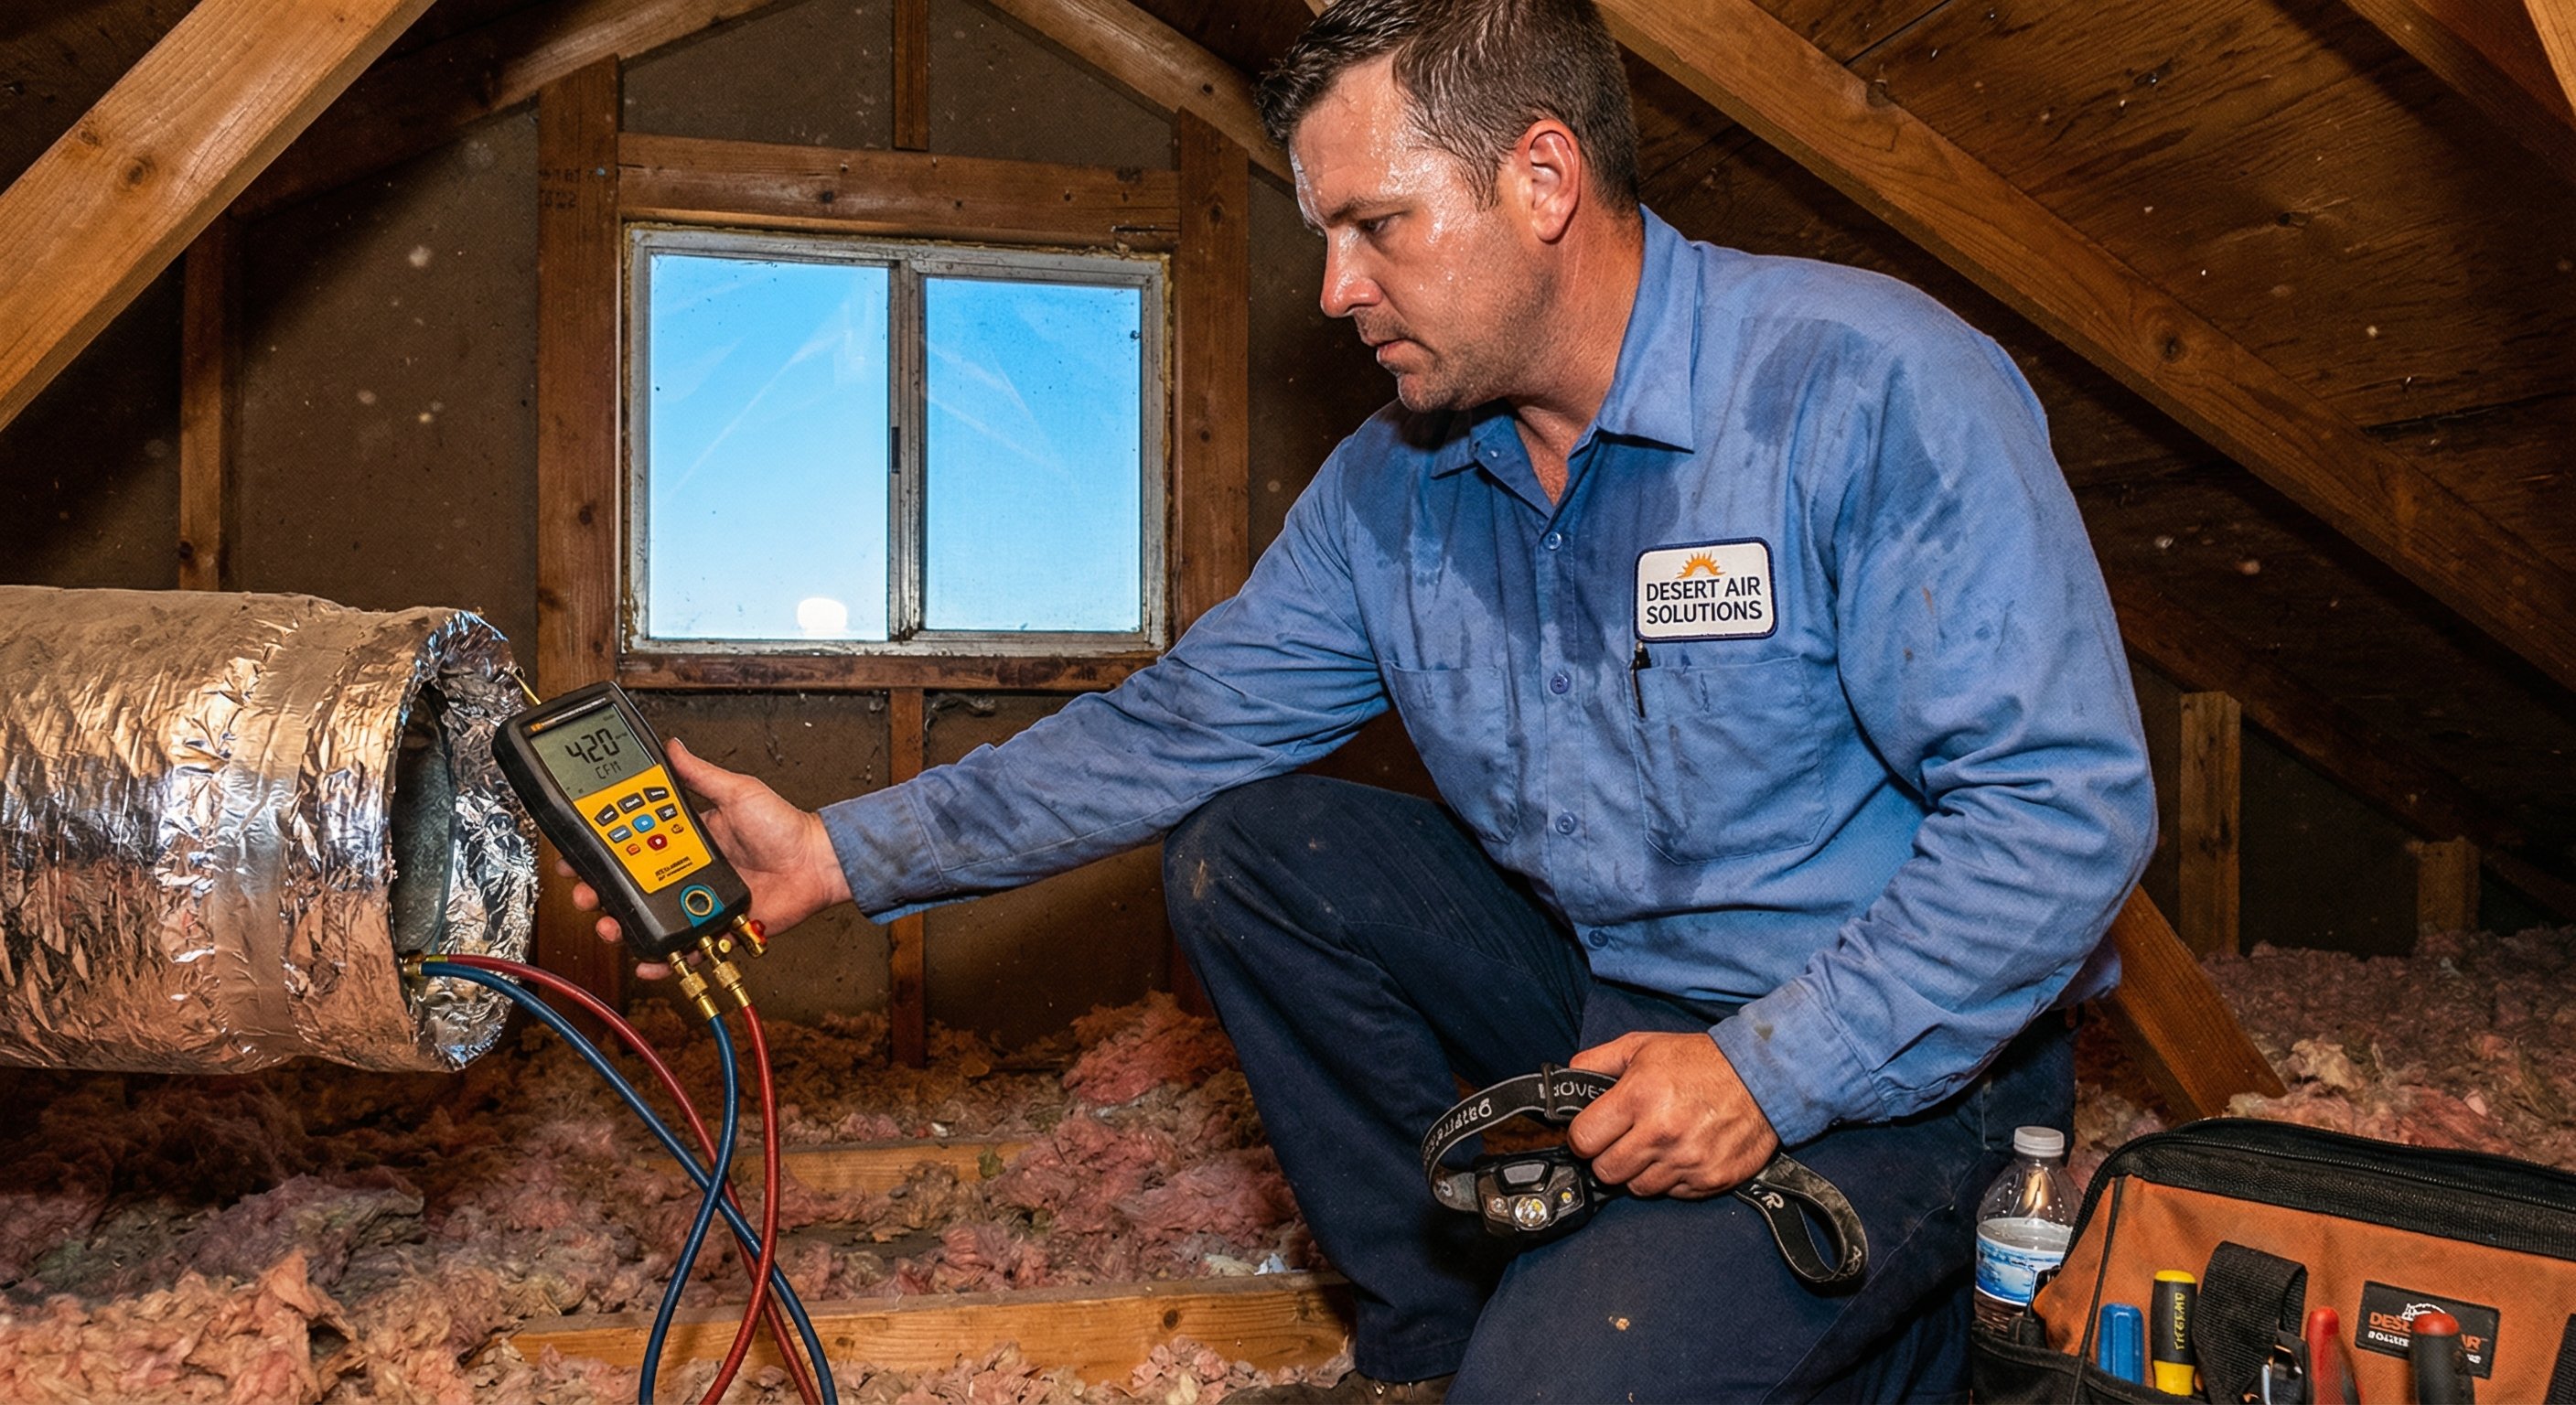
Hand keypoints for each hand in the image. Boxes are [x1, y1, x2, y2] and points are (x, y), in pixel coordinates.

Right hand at [560, 737, 851, 978]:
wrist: (816, 863)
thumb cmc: (785, 827)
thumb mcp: (737, 792)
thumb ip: (701, 775)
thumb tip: (672, 746)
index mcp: (687, 838)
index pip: (633, 844)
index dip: (603, 851)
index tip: (577, 854)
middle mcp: (687, 870)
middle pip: (631, 885)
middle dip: (601, 892)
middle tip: (585, 893)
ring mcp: (698, 900)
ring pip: (649, 917)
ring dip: (622, 924)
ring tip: (609, 925)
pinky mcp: (713, 926)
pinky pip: (682, 946)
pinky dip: (661, 958)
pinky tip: (644, 960)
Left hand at [1566, 1031, 1780, 1197]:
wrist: (1762, 1076)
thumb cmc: (1700, 1061)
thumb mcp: (1644, 1046)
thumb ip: (1599, 1061)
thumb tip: (1570, 1077)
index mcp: (1638, 1096)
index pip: (1583, 1140)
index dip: (1583, 1138)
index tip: (1592, 1133)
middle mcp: (1661, 1133)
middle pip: (1605, 1172)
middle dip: (1607, 1158)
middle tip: (1622, 1142)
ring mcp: (1687, 1160)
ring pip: (1637, 1188)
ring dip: (1639, 1171)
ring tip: (1655, 1146)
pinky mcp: (1710, 1179)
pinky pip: (1672, 1193)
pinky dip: (1671, 1178)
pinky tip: (1680, 1153)